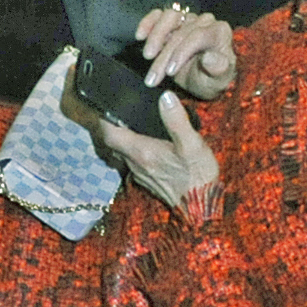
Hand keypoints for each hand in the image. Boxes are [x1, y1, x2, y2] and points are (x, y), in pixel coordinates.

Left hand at [101, 84, 217, 208]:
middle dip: (113, 127)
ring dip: (123, 139)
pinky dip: (134, 150)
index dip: (104, 118)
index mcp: (140, 152)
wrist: (202, 210)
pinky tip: (148, 143)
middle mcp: (135, 164)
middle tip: (121, 111)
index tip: (108, 105)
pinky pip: (133, 162)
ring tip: (133, 123)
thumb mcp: (192, 144)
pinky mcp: (149, 181)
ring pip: (122, 153)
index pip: (109, 133)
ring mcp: (140, 175)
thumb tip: (165, 97)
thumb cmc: (197, 177)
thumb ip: (176, 120)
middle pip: (113, 143)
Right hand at [135, 4, 240, 100]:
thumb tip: (209, 58)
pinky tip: (140, 36)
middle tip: (154, 76)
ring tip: (147, 56)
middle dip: (165, 55)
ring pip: (169, 17)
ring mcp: (188, 18)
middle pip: (180, 32)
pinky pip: (158, 15)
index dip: (181, 52)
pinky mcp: (173, 19)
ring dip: (155, 37)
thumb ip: (218, 69)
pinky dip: (148, 23)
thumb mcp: (218, 80)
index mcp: (220, 32)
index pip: (197, 35)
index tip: (170, 72)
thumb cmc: (212, 79)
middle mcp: (205, 21)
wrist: (202, 78)